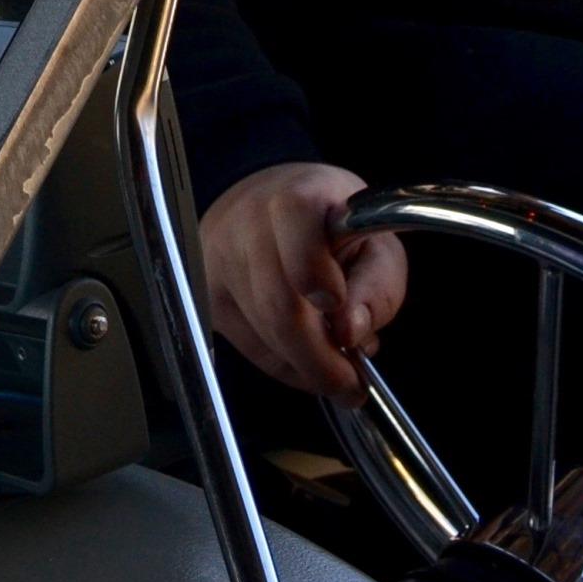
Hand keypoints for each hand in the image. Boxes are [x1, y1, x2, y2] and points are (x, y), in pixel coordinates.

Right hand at [198, 161, 409, 396]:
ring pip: (262, 334)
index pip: (295, 232)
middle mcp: (247, 221)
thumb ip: (377, 287)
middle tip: (351, 384)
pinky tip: (304, 351)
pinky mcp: (206, 290)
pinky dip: (283, 362)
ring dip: (305, 364)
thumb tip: (351, 332)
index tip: (342, 314)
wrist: (272, 201)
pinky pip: (247, 347)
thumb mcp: (377, 244)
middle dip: (320, 359)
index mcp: (299, 197)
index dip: (316, 276)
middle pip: (278, 304)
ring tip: (334, 360)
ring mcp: (218, 256)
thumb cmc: (332, 225)